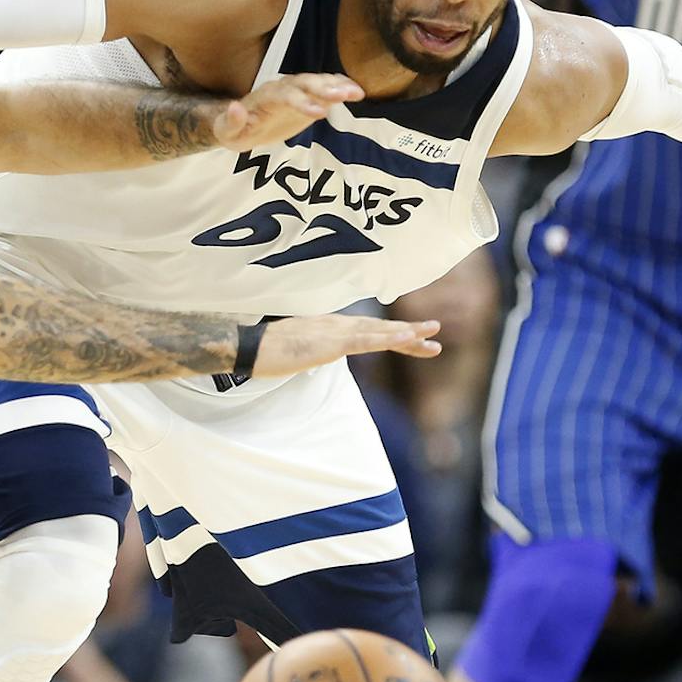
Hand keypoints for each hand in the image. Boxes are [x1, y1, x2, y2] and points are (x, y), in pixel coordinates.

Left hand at [205, 72, 364, 151]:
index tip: (319, 114)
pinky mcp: (308, 96)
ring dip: (337, 85)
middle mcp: (282, 88)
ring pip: (317, 82)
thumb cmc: (235, 131)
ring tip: (357, 93)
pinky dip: (340, 86)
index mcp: (265, 97)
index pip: (284, 96)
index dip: (302, 102)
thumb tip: (235, 107)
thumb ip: (232, 122)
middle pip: (304, 84)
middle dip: (324, 88)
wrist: (243, 125)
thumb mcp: (228, 133)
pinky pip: (325, 87)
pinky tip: (356, 91)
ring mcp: (297, 90)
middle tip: (345, 95)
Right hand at [250, 315, 442, 377]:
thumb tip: (310, 356)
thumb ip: (307, 350)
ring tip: (433, 333)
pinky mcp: (331, 343)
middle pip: (378, 329)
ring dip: (408, 332)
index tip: (411, 337)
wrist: (246, 346)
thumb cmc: (262, 350)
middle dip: (408, 331)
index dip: (389, 333)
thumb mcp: (293, 350)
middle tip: (435, 331)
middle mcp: (335, 324)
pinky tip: (410, 337)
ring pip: (379, 332)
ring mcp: (334, 332)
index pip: (365, 330)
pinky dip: (390, 338)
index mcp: (326, 326)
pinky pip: (367, 342)